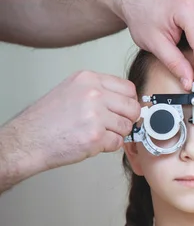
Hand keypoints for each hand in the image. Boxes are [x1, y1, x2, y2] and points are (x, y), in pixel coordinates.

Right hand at [7, 70, 139, 170]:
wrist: (29, 139)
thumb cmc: (48, 119)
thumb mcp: (72, 91)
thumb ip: (99, 91)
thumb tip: (127, 101)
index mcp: (88, 79)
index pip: (129, 88)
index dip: (129, 102)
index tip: (123, 110)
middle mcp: (93, 93)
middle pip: (132, 107)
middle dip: (127, 119)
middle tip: (114, 125)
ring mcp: (95, 115)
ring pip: (127, 126)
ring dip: (116, 134)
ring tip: (98, 133)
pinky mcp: (95, 136)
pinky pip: (118, 143)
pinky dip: (108, 146)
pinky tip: (92, 142)